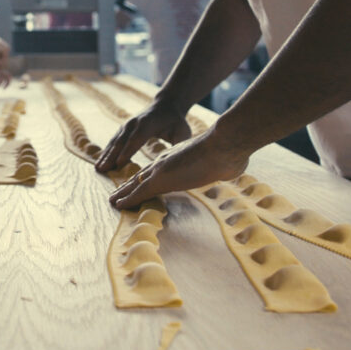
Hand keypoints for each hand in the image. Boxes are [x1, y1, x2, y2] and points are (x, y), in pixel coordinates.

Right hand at [95, 101, 192, 173]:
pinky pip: (114, 141)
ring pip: (115, 142)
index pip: (137, 138)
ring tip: (98, 168)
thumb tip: (175, 160)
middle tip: (103, 169)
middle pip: (121, 141)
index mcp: (148, 123)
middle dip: (111, 156)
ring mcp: (127, 125)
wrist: (166, 105)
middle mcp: (134, 123)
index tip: (119, 163)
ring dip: (106, 155)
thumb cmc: (175, 121)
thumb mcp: (182, 131)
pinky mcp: (123, 128)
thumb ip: (178, 144)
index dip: (128, 151)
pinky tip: (101, 162)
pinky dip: (107, 152)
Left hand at [108, 129, 247, 209]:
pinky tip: (118, 205)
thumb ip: (226, 164)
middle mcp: (166, 161)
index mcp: (178, 156)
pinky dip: (127, 199)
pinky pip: (139, 192)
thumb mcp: (226, 158)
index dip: (148, 177)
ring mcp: (161, 169)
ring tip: (113, 201)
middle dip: (130, 185)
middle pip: (143, 175)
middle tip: (118, 193)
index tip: (140, 183)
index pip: (158, 169)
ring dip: (124, 193)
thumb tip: (237, 167)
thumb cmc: (230, 151)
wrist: (225, 144)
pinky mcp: (160, 179)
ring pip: (136, 184)